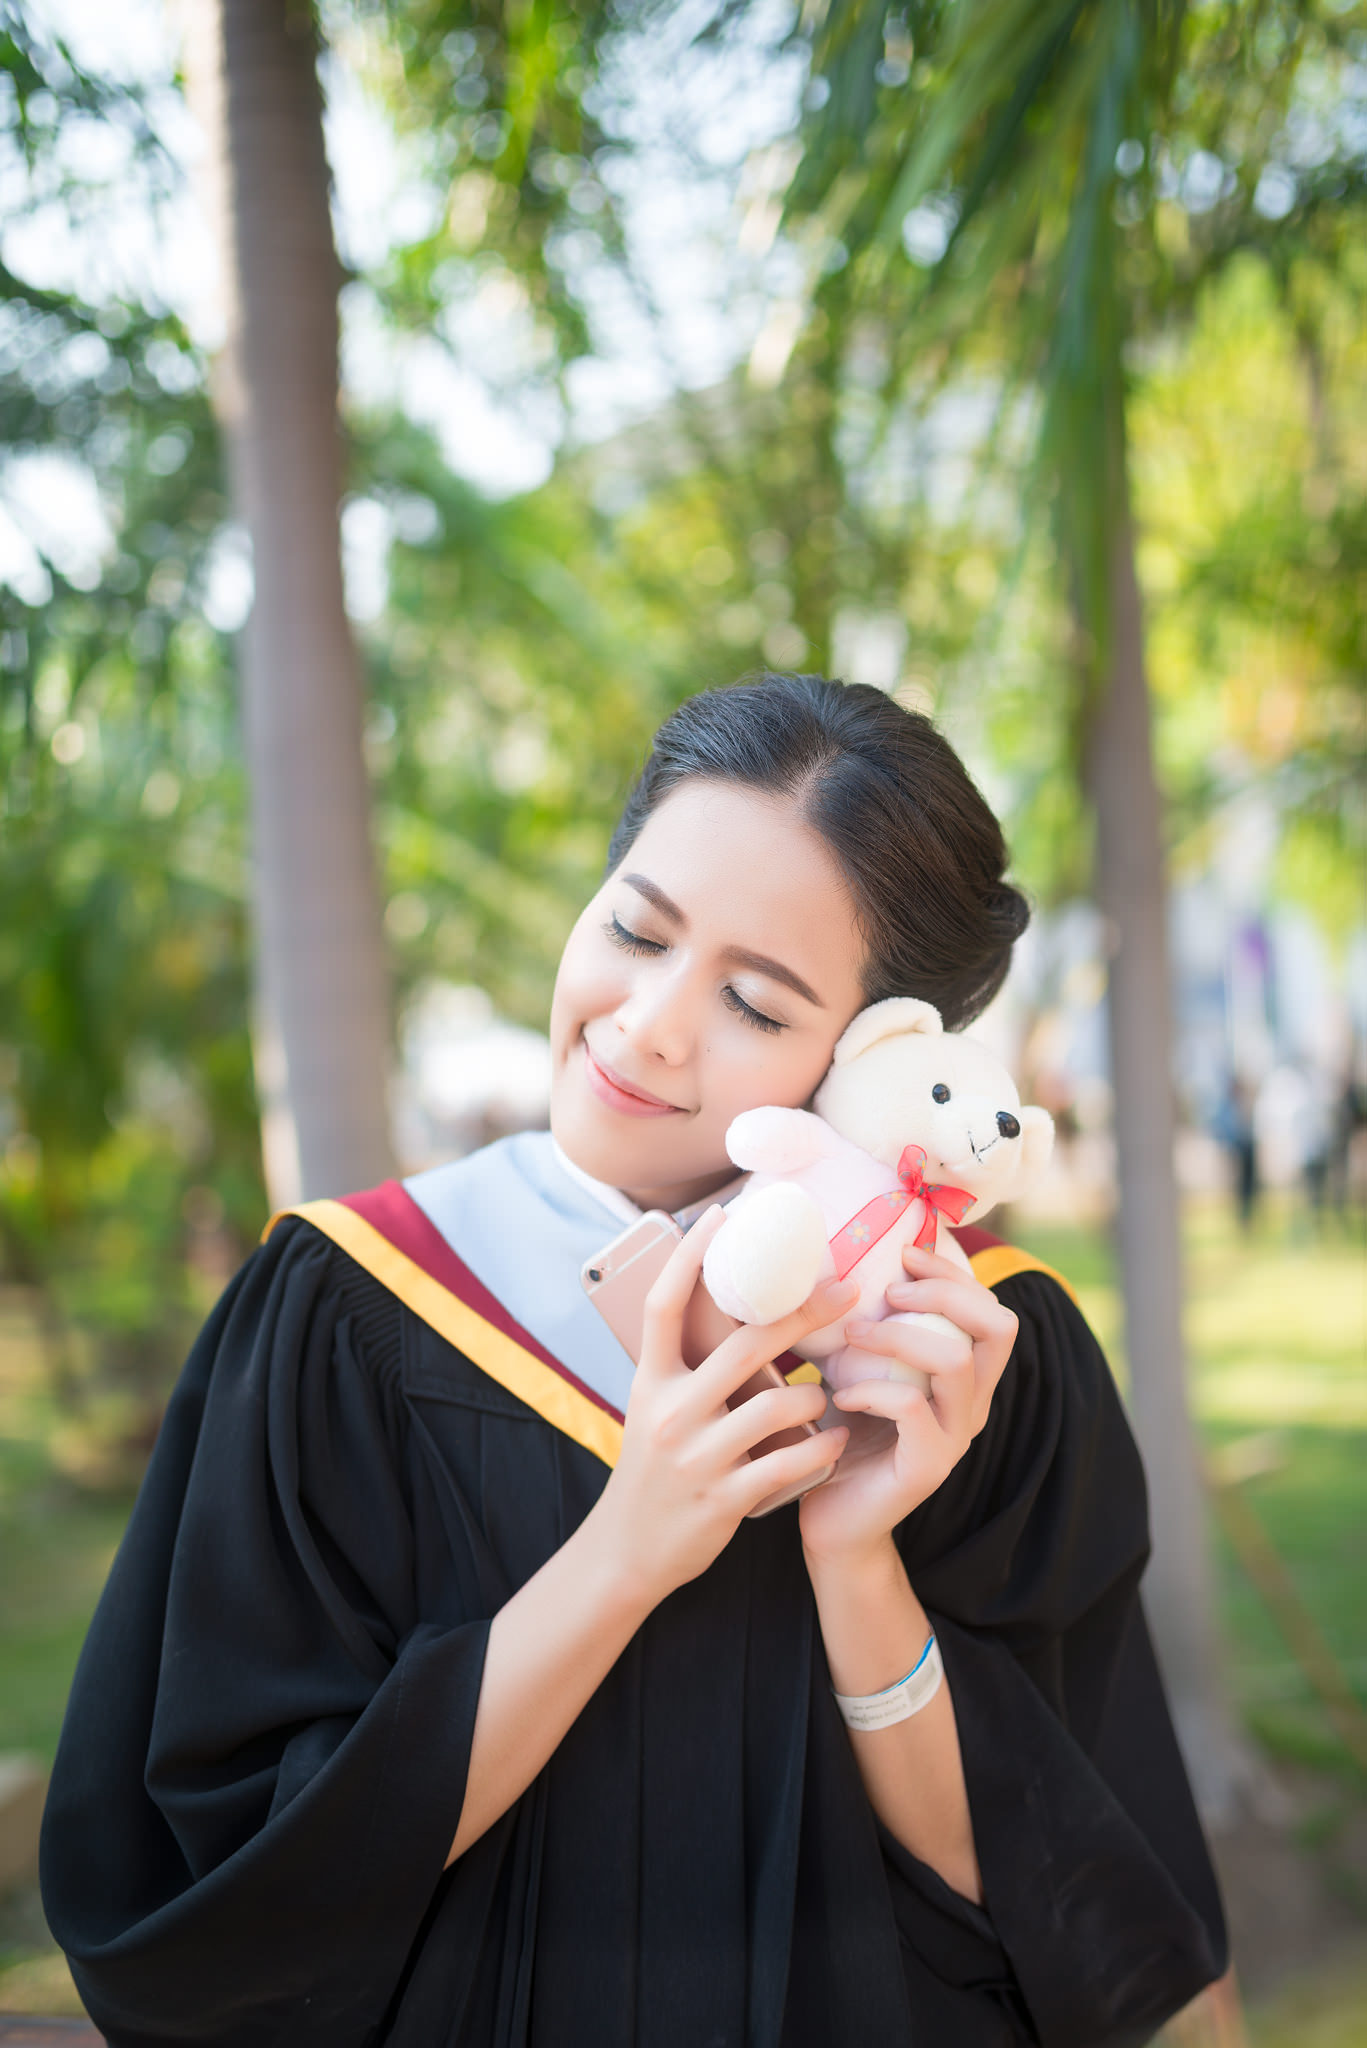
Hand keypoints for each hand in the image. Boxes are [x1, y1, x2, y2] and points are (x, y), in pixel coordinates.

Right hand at [592, 1206, 856, 1604]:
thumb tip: (729, 1307)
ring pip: (777, 1405)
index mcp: (649, 1382)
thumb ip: (687, 1367)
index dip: (689, 1256)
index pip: (664, 1305)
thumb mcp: (655, 1409)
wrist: (628, 1551)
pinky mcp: (724, 1499)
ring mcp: (696, 1458)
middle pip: (743, 1347)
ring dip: (816, 1393)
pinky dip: (822, 1448)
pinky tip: (836, 1441)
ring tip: (827, 1392)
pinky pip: (789, 1462)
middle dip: (802, 1313)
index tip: (722, 1215)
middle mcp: (668, 1413)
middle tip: (846, 1292)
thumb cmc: (655, 1468)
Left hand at [798, 1242, 1017, 1564]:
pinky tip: (838, 1397)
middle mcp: (972, 1403)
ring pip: (955, 1361)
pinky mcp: (928, 1466)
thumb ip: (870, 1325)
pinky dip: (870, 1390)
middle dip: (943, 1293)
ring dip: (899, 1335)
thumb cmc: (842, 1433)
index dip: (954, 1273)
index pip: (992, 1308)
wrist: (833, 1519)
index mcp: (965, 1377)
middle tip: (888, 1293)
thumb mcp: (860, 1368)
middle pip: (997, 1325)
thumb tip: (840, 1262)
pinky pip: (912, 1408)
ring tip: (855, 1335)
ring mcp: (955, 1436)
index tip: (904, 1255)